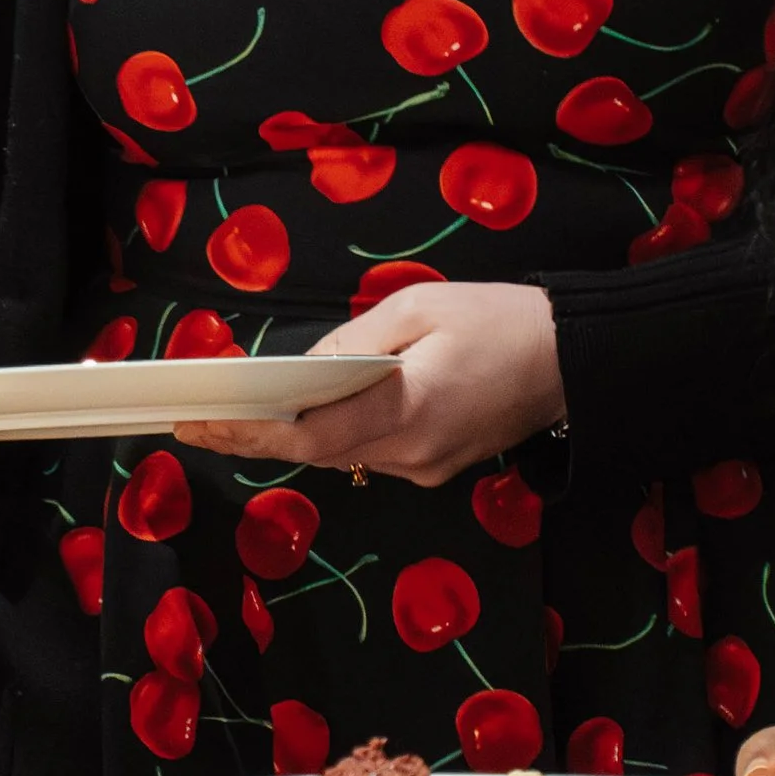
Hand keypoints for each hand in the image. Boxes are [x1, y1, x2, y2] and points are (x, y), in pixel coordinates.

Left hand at [172, 281, 564, 485]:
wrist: (575, 358)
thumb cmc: (501, 320)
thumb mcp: (419, 308)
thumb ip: (353, 342)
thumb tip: (300, 368)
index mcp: (408, 410)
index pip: (308, 437)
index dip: (248, 434)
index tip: (200, 424)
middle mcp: (414, 452)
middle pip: (317, 452)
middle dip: (257, 436)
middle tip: (199, 419)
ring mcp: (429, 467)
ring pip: (343, 455)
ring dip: (294, 436)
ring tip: (238, 415)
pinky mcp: (440, 467)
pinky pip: (373, 453)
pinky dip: (336, 434)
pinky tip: (307, 413)